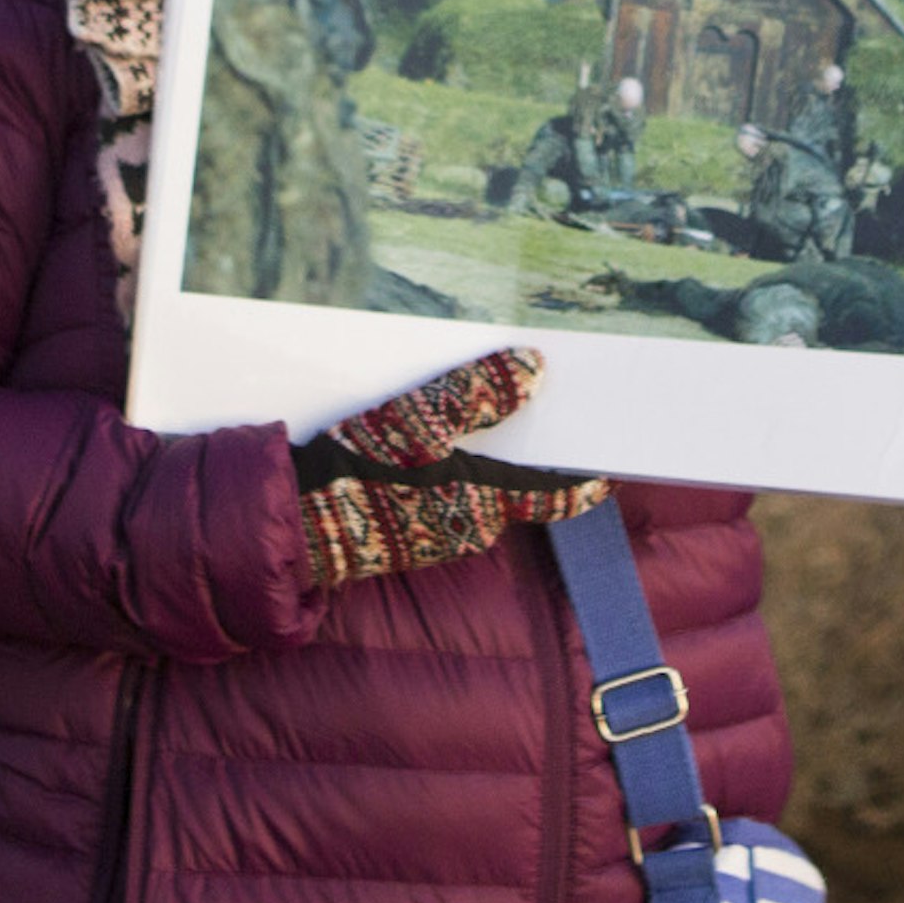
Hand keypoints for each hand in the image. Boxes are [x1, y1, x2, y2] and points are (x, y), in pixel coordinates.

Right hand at [290, 346, 607, 591]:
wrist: (293, 522)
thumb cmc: (358, 473)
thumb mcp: (418, 419)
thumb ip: (478, 392)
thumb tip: (535, 367)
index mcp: (484, 503)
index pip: (556, 494)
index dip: (585, 478)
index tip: (610, 462)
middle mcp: (469, 527)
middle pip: (514, 484)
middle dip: (524, 448)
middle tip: (532, 401)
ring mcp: (436, 535)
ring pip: (475, 489)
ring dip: (479, 455)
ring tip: (470, 405)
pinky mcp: (405, 533)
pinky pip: (442, 496)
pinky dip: (447, 468)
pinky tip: (424, 437)